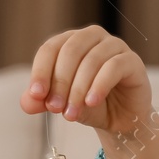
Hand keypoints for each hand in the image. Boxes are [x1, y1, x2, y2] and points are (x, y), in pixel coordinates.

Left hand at [20, 25, 153, 139]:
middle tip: (54, 109)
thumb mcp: (62, 104)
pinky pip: (114, 67)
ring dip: (78, 89)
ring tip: (71, 114)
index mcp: (71, 41)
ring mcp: (114, 46)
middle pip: (70, 51)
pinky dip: (99, 85)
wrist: (120, 121)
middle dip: (59, 82)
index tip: (36, 95)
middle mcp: (92, 37)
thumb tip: (27, 102)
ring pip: (91, 60)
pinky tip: (91, 102)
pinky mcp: (132, 61)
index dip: (41, 71)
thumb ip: (43, 101)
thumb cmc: (90, 106)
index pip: (50, 48)